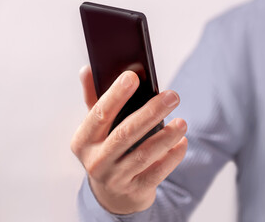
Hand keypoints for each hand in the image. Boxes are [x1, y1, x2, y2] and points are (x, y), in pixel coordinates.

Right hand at [71, 65, 187, 214]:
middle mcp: (96, 161)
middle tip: (172, 96)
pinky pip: (157, 173)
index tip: (133, 76)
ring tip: (182, 122)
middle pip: (125, 133)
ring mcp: (115, 179)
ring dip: (166, 136)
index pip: (99, 114)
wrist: (112, 195)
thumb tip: (87, 69)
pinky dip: (172, 157)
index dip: (115, 95)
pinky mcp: (135, 191)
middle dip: (151, 112)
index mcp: (83, 141)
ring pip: (144, 154)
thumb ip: (93, 100)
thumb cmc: (105, 151)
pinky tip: (182, 142)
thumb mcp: (95, 129)